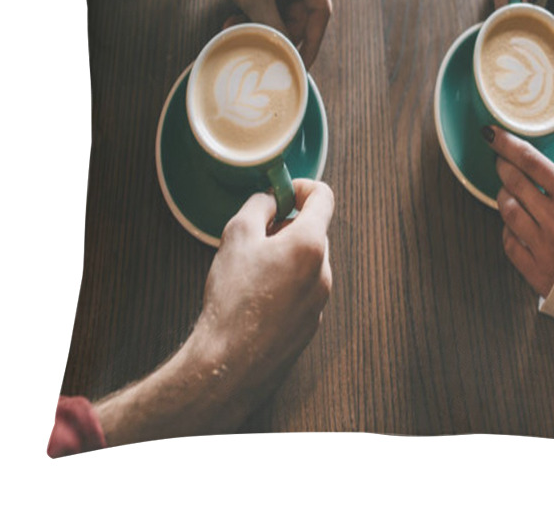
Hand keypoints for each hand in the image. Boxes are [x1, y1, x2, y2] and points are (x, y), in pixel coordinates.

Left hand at [194, 0, 331, 68]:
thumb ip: (271, 23)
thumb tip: (284, 50)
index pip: (320, 11)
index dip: (313, 40)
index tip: (303, 64)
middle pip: (298, 11)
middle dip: (276, 30)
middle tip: (257, 45)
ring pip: (280, 6)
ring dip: (260, 21)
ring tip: (235, 28)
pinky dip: (253, 9)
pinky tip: (233, 17)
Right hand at [196, 179, 333, 403]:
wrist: (229, 365)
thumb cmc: (232, 300)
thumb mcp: (236, 235)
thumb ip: (258, 205)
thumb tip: (269, 199)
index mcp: (310, 244)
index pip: (324, 197)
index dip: (302, 187)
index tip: (283, 193)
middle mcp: (323, 271)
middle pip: (314, 230)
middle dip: (287, 225)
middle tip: (256, 235)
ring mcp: (320, 300)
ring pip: (307, 261)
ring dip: (285, 255)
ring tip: (250, 271)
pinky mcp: (311, 323)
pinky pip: (302, 289)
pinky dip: (285, 282)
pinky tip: (255, 298)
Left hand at [483, 94, 553, 295]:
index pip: (529, 161)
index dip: (505, 143)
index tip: (489, 132)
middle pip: (511, 182)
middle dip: (503, 169)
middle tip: (504, 163)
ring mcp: (544, 246)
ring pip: (505, 210)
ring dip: (504, 197)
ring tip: (513, 193)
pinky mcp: (534, 270)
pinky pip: (506, 241)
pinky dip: (509, 231)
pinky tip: (521, 225)